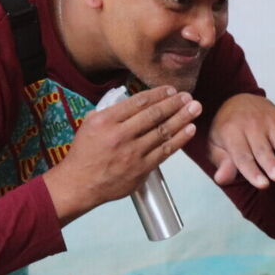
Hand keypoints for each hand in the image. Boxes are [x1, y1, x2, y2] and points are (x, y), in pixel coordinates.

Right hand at [43, 87, 200, 223]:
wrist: (79, 184)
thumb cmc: (84, 154)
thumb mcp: (90, 124)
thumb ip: (110, 111)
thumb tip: (133, 102)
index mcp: (106, 120)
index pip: (138, 102)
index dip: (158, 94)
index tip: (171, 90)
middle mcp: (120, 135)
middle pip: (154, 115)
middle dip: (175, 103)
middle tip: (188, 96)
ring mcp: (132, 153)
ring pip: (163, 132)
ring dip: (182, 118)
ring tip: (195, 108)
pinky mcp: (141, 169)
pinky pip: (165, 151)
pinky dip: (179, 139)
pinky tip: (189, 130)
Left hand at [205, 93, 274, 188]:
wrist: (237, 98)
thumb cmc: (227, 130)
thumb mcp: (215, 144)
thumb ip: (221, 161)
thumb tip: (221, 178)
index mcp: (232, 133)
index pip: (243, 157)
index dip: (253, 172)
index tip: (262, 184)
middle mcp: (252, 127)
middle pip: (263, 150)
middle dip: (271, 164)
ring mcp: (269, 122)